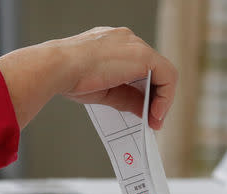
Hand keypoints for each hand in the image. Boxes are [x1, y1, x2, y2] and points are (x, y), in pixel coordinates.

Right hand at [0, 27, 177, 129]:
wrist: (59, 68)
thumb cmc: (70, 77)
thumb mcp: (106, 93)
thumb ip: (128, 99)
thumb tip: (144, 112)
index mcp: (113, 46)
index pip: (138, 68)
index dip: (146, 91)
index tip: (146, 112)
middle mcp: (126, 41)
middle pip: (153, 70)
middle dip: (156, 97)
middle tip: (153, 120)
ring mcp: (134, 44)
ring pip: (163, 72)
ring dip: (163, 99)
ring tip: (155, 120)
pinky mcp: (143, 54)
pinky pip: (167, 75)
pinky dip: (166, 96)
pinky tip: (156, 113)